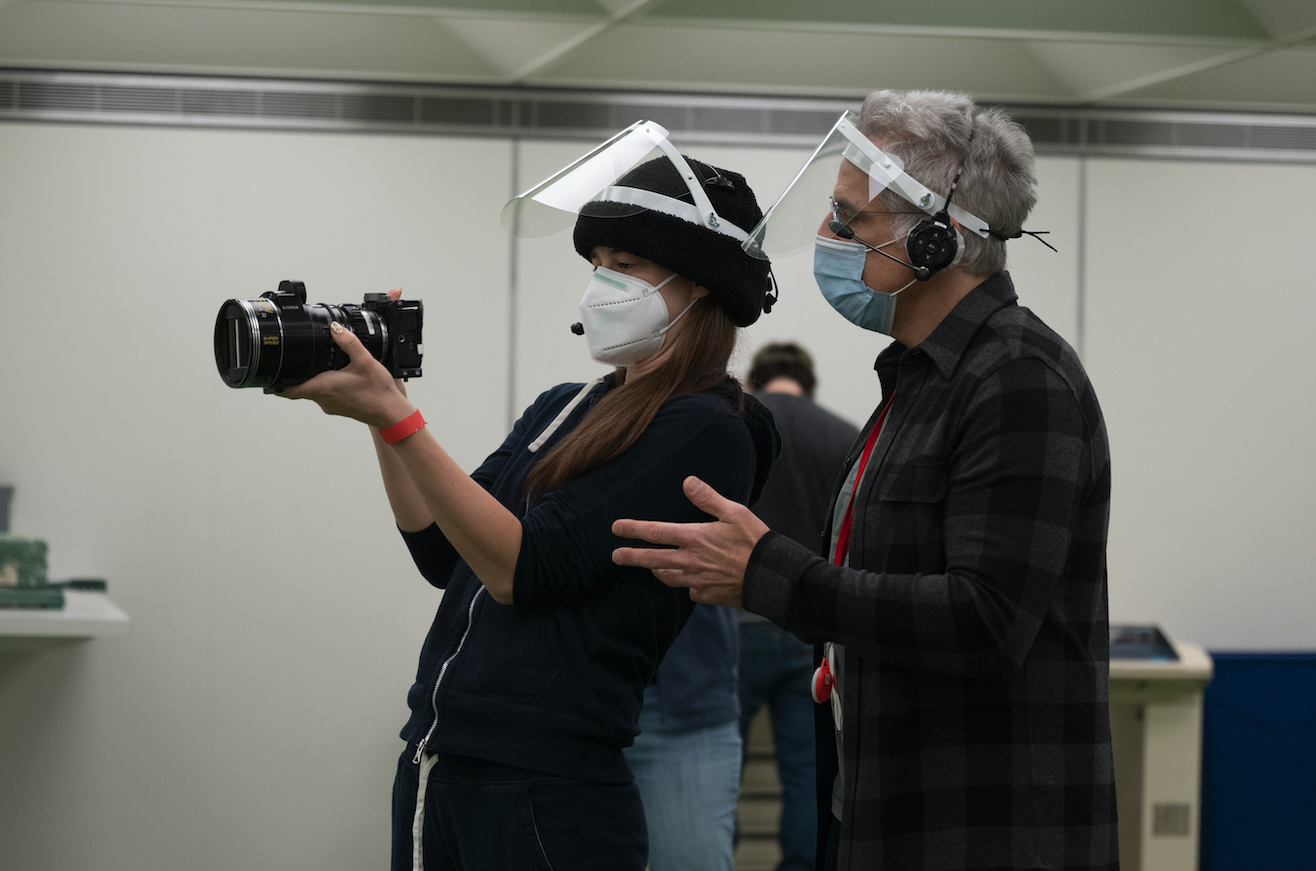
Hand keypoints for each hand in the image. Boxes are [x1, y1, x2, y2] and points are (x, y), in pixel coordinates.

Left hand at [280, 319, 413, 428]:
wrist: (392, 414)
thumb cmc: (379, 393)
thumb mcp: (365, 361)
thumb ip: (349, 342)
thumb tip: (335, 328)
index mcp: (324, 387)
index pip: (288, 389)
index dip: (276, 382)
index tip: (270, 374)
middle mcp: (323, 399)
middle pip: (299, 387)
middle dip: (297, 374)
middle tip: (297, 360)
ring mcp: (331, 406)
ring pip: (313, 391)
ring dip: (313, 379)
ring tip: (323, 365)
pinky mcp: (339, 408)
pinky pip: (325, 395)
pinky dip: (326, 385)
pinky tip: (339, 376)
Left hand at [611, 476, 768, 607]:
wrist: (771, 577)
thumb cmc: (754, 541)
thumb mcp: (734, 512)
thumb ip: (708, 498)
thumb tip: (687, 481)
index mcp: (694, 537)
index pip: (655, 532)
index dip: (633, 530)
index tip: (615, 528)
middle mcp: (690, 560)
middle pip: (651, 560)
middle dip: (631, 557)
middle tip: (614, 556)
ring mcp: (696, 580)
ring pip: (667, 576)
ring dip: (656, 570)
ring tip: (650, 567)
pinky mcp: (706, 594)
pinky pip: (688, 588)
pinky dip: (685, 582)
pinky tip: (689, 578)